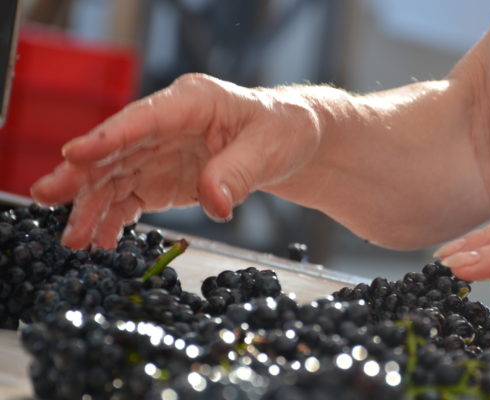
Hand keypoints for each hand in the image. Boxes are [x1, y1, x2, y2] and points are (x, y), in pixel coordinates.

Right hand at [31, 73, 320, 248]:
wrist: (291, 141)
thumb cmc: (283, 130)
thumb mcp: (269, 148)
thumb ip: (238, 173)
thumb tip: (215, 204)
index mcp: (193, 101)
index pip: (144, 118)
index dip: (109, 137)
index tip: (75, 154)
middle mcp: (168, 123)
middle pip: (117, 150)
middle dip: (83, 175)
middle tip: (48, 197)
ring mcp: (162, 151)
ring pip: (117, 178)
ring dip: (93, 206)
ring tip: (74, 240)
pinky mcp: (164, 177)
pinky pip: (133, 197)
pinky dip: (116, 219)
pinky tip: (103, 241)